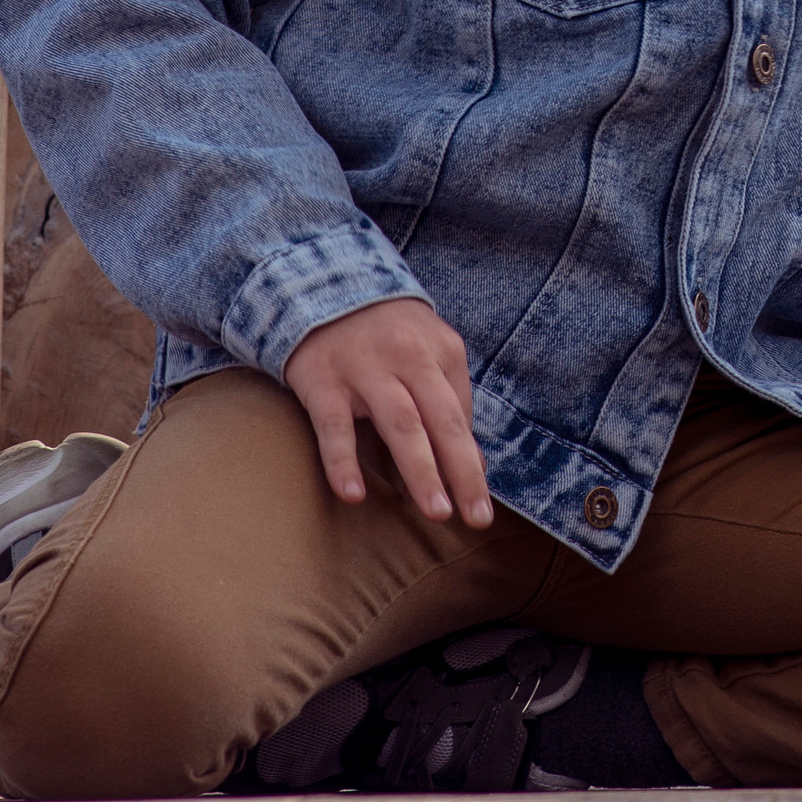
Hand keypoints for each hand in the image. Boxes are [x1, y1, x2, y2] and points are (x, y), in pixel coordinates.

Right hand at [284, 296, 493, 528]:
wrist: (322, 284)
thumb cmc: (386, 333)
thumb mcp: (426, 352)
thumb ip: (449, 400)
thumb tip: (475, 464)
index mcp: (441, 351)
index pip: (460, 415)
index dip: (470, 461)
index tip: (479, 504)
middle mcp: (408, 356)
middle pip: (442, 419)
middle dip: (462, 470)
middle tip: (475, 517)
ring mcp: (365, 368)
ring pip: (400, 423)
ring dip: (421, 469)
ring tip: (436, 511)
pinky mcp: (323, 380)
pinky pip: (334, 425)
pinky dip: (343, 460)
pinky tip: (353, 494)